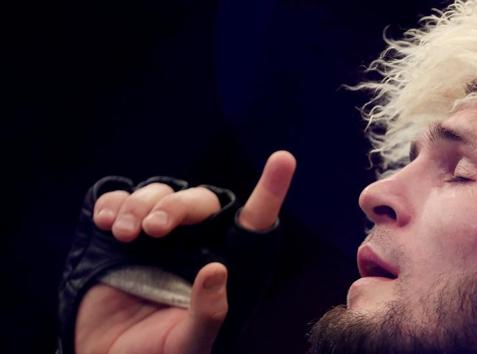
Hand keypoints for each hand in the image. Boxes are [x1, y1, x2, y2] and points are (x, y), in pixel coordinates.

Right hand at [75, 151, 295, 353]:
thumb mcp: (190, 345)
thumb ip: (208, 314)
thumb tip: (216, 270)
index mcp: (221, 264)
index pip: (253, 222)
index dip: (269, 190)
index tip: (283, 159)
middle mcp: (193, 243)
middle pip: (198, 201)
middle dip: (176, 206)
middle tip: (154, 230)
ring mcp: (155, 236)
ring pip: (158, 193)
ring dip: (140, 205)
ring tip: (125, 234)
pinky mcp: (119, 234)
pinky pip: (119, 200)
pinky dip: (112, 202)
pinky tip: (105, 222)